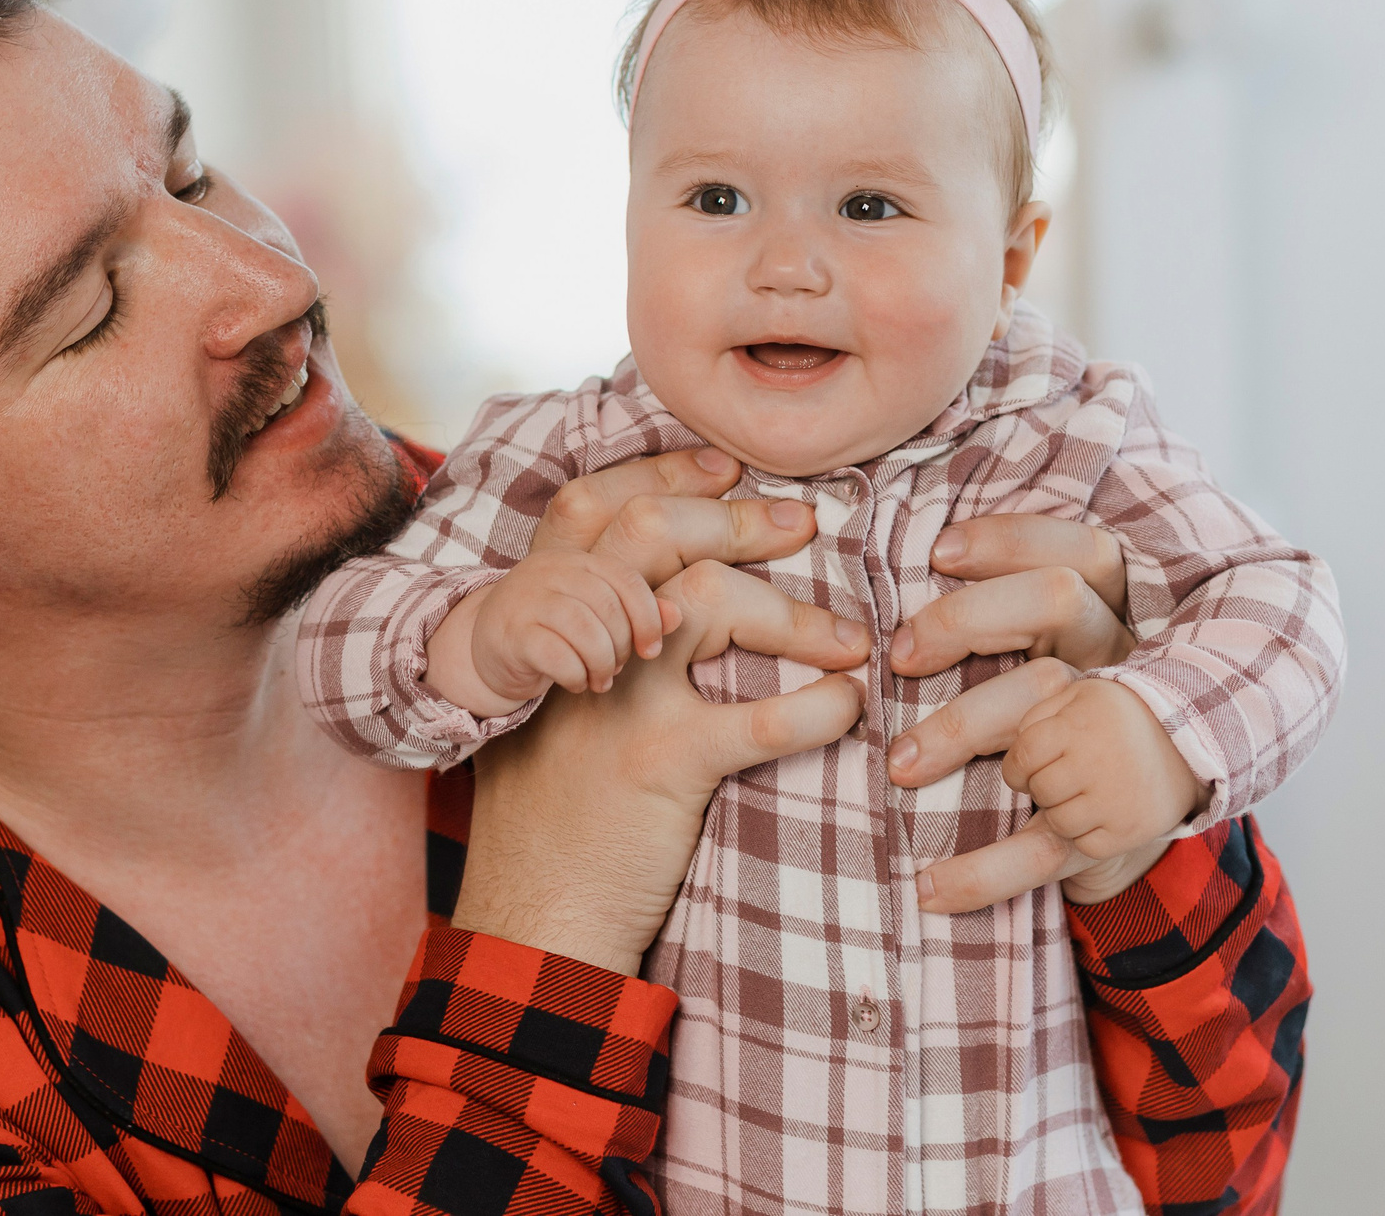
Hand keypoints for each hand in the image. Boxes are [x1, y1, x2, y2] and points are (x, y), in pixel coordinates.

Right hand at [426, 547, 677, 714]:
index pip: (626, 579)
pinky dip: (575, 676)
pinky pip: (557, 656)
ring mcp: (525, 599)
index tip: (651, 651)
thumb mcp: (595, 617)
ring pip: (585, 630)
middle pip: (608, 607)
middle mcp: (549, 571)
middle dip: (622, 647)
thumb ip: (635, 613)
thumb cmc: (552, 632)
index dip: (648, 618)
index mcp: (576, 560)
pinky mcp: (509, 634)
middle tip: (615, 669)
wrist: (483, 648)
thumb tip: (678, 616)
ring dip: (601, 665)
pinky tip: (574, 683)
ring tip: (599, 680)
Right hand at [446, 449, 867, 971]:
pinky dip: (816, 709)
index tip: (728, 468)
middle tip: (804, 526)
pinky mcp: (659, 765)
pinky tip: (844, 713)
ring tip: (849, 644)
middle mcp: (574, 647)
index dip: (661, 474)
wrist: (535, 916)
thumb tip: (675, 602)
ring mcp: (614, 702)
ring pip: (709, 603)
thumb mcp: (551, 718)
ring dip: (794, 616)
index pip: (589, 511)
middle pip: (652, 534)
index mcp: (543, 628)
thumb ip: (593, 654)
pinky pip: (758, 718)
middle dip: (736, 519)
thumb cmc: (552, 819)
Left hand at [885, 514, 1177, 913]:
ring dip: (960, 735)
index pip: (1082, 552)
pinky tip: (928, 890)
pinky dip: (980, 873)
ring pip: (1043, 714)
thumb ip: (1002, 615)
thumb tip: (893, 569)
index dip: (1011, 542)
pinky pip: (1039, 848)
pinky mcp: (1108, 829)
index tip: (938, 552)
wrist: (1151, 812)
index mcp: (1110, 623)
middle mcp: (1121, 674)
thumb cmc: (1075, 716)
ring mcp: (1119, 752)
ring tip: (896, 769)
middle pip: (1057, 609)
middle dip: (966, 620)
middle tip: (897, 654)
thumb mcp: (1058, 650)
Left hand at [1005, 676, 1205, 859]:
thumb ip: (1037, 715)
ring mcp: (1117, 800)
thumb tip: (1014, 752)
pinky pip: (1087, 845)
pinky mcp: (1132, 830)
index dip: (1018, 767)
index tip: (1027, 768)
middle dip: (1043, 786)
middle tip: (1063, 778)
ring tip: (1083, 794)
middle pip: (1040, 790)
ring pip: (1059, 822)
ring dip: (1063, 811)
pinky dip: (1087, 834)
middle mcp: (1098, 763)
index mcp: (1079, 725)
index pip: (1023, 757)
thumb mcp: (1077, 697)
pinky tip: (1101, 813)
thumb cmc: (1117, 717)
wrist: (1188, 742)